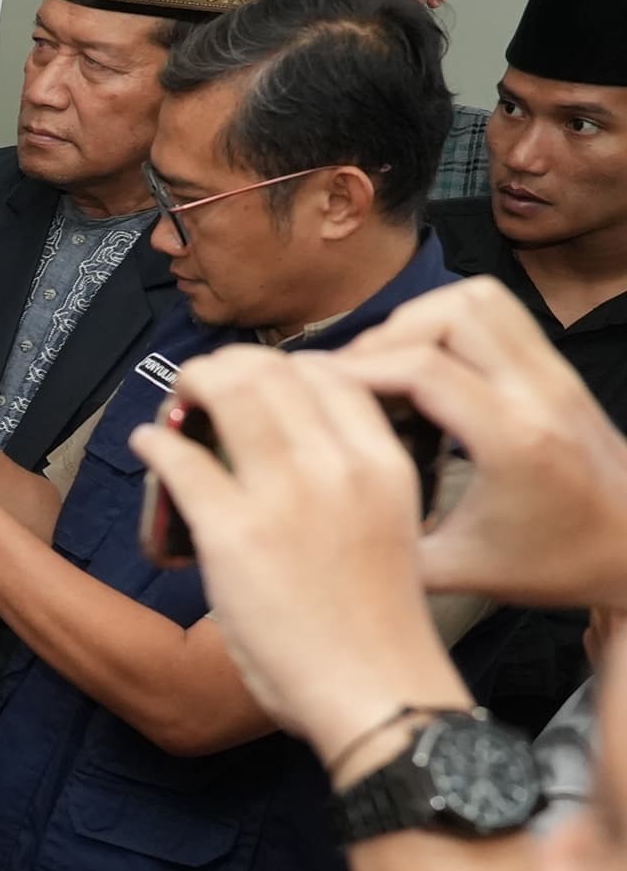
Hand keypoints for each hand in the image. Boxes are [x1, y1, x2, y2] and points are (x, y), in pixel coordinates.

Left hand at [128, 343, 465, 760]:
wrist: (375, 689)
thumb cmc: (378, 623)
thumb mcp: (390, 525)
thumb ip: (352, 480)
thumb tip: (294, 449)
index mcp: (384, 463)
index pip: (329, 372)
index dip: (281, 365)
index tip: (254, 381)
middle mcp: (338, 466)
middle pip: (271, 372)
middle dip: (225, 367)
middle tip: (201, 387)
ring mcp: (284, 496)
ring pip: (226, 397)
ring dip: (187, 390)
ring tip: (173, 407)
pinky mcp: (232, 532)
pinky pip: (180, 459)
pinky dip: (156, 441)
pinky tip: (148, 444)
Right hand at [328, 276, 626, 610]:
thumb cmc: (554, 564)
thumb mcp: (459, 572)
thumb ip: (386, 550)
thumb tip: (315, 526)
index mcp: (515, 442)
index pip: (422, 368)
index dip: (355, 370)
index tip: (313, 390)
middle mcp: (539, 394)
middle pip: (449, 314)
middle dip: (384, 337)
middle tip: (349, 379)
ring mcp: (555, 374)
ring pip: (476, 298)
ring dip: (420, 319)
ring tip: (386, 364)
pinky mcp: (558, 368)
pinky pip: (499, 311)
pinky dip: (450, 320)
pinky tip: (425, 362)